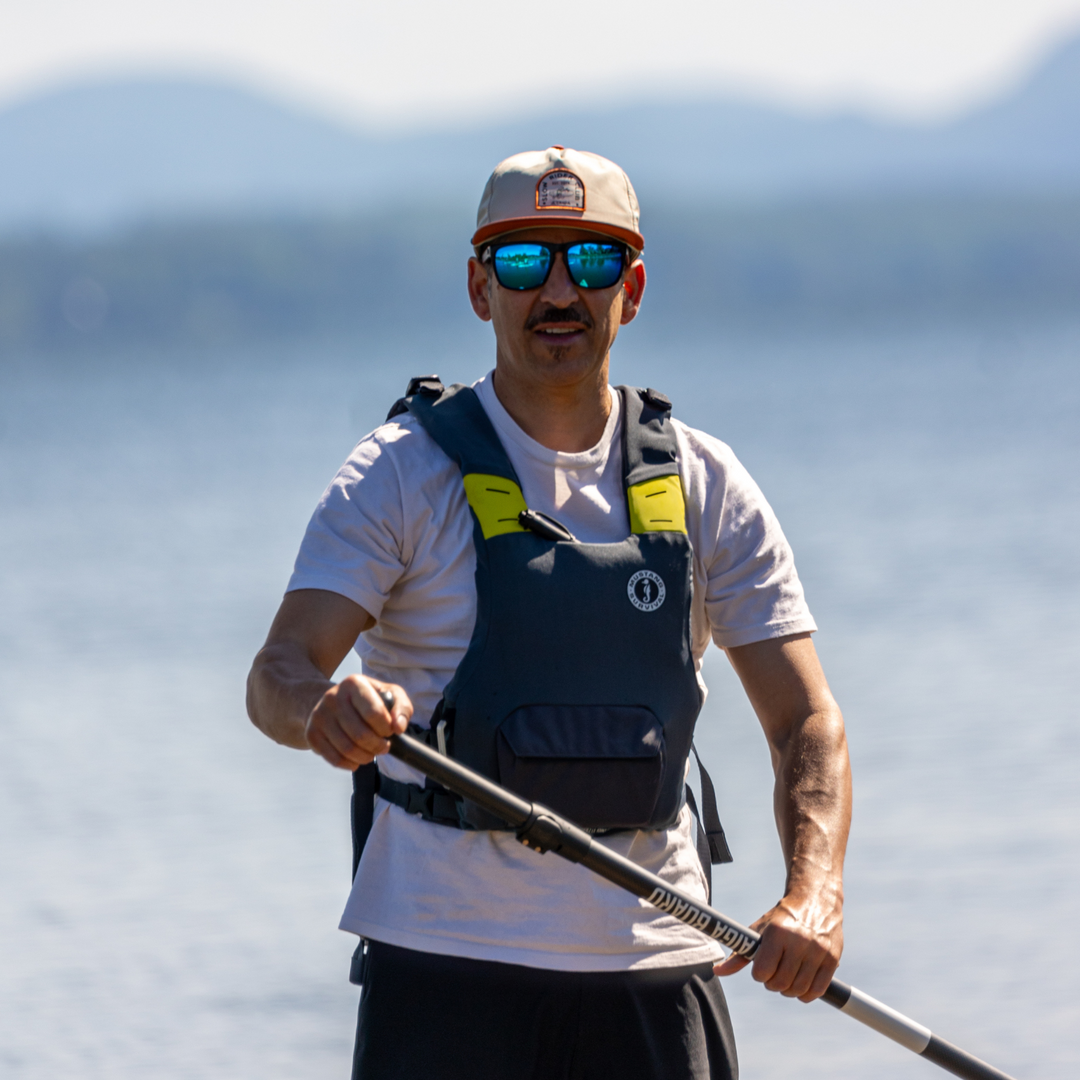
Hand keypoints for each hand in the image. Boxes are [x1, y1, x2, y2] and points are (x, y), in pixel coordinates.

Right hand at [304, 676, 412, 769]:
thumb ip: (402, 707)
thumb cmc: (366, 700)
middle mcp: (333, 697)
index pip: (374, 713)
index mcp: (353, 683)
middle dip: (378, 746)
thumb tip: (398, 727)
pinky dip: (350, 764)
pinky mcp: (312, 734)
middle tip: (383, 747)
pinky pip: (334, 759)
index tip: (389, 731)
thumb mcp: (388, 694)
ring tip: (371, 753)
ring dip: (366, 757)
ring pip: (347, 749)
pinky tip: (357, 760)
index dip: (386, 728)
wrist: (331, 703)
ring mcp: (320, 716)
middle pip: (360, 734)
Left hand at [713, 891, 842, 1002]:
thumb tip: (718, 971)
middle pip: (780, 984)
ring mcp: (818, 951)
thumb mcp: (759, 930)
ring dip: (789, 991)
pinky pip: (817, 990)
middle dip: (772, 984)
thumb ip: (740, 953)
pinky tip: (801, 985)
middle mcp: (799, 942)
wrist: (815, 899)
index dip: (759, 974)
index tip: (761, 968)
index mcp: (777, 933)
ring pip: (799, 990)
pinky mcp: (832, 959)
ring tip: (787, 979)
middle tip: (773, 975)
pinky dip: (806, 994)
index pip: (762, 971)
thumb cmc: (781, 917)